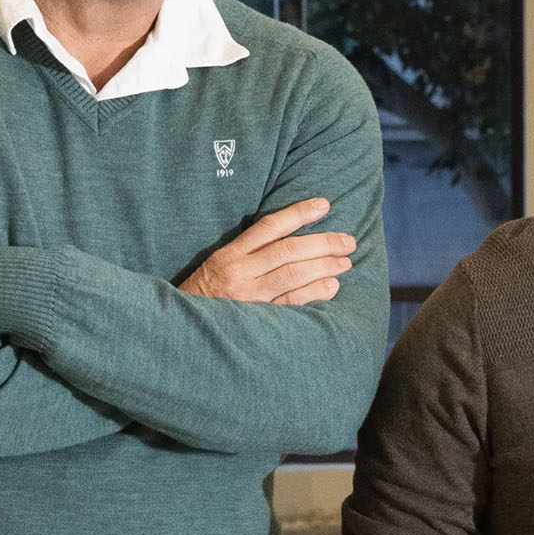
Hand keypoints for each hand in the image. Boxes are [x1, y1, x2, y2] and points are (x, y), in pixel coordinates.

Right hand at [183, 199, 355, 306]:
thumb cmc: (205, 295)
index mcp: (230, 254)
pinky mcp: (257, 320)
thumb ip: (249, 251)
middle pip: (288, 250)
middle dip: (322, 243)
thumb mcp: (219, 265)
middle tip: (348, 241)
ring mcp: (249, 297)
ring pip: (292, 274)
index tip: (324, 205)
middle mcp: (240, 272)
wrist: (185, 329)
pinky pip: (291, 303)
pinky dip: (313, 293)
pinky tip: (331, 286)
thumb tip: (290, 235)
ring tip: (345, 262)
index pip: (269, 226)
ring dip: (323, 266)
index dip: (299, 213)